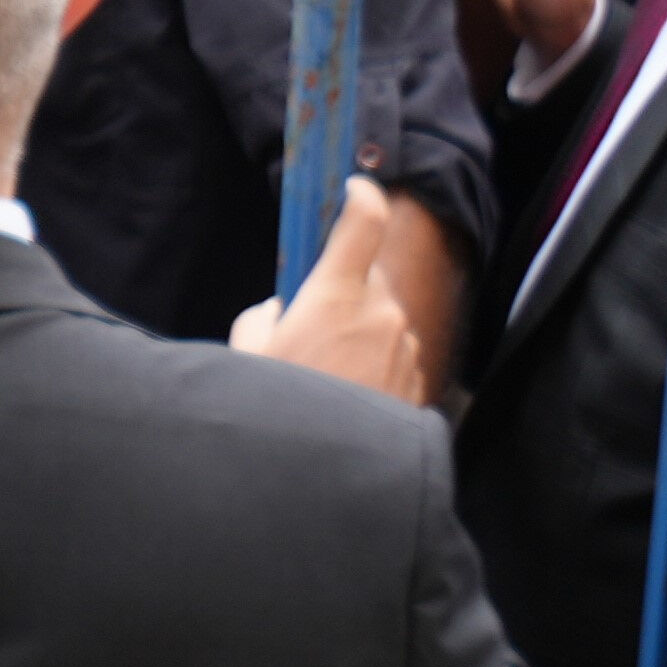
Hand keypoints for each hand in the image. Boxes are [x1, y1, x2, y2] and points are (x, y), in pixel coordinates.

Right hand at [233, 181, 446, 407]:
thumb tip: (285, 310)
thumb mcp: (249, 355)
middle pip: (366, 277)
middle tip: (308, 329)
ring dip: (358, 334)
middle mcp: (380, 313)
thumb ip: (267, 315)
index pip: (362, 220)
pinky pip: (393, 357)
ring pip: (381, 320)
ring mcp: (405, 348)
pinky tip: (345, 401)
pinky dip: (373, 367)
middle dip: (342, 291)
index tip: (353, 186)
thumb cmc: (281, 409)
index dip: (360, 194)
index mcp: (335, 294)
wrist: (323, 480)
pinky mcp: (417, 380)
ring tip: (324, 378)